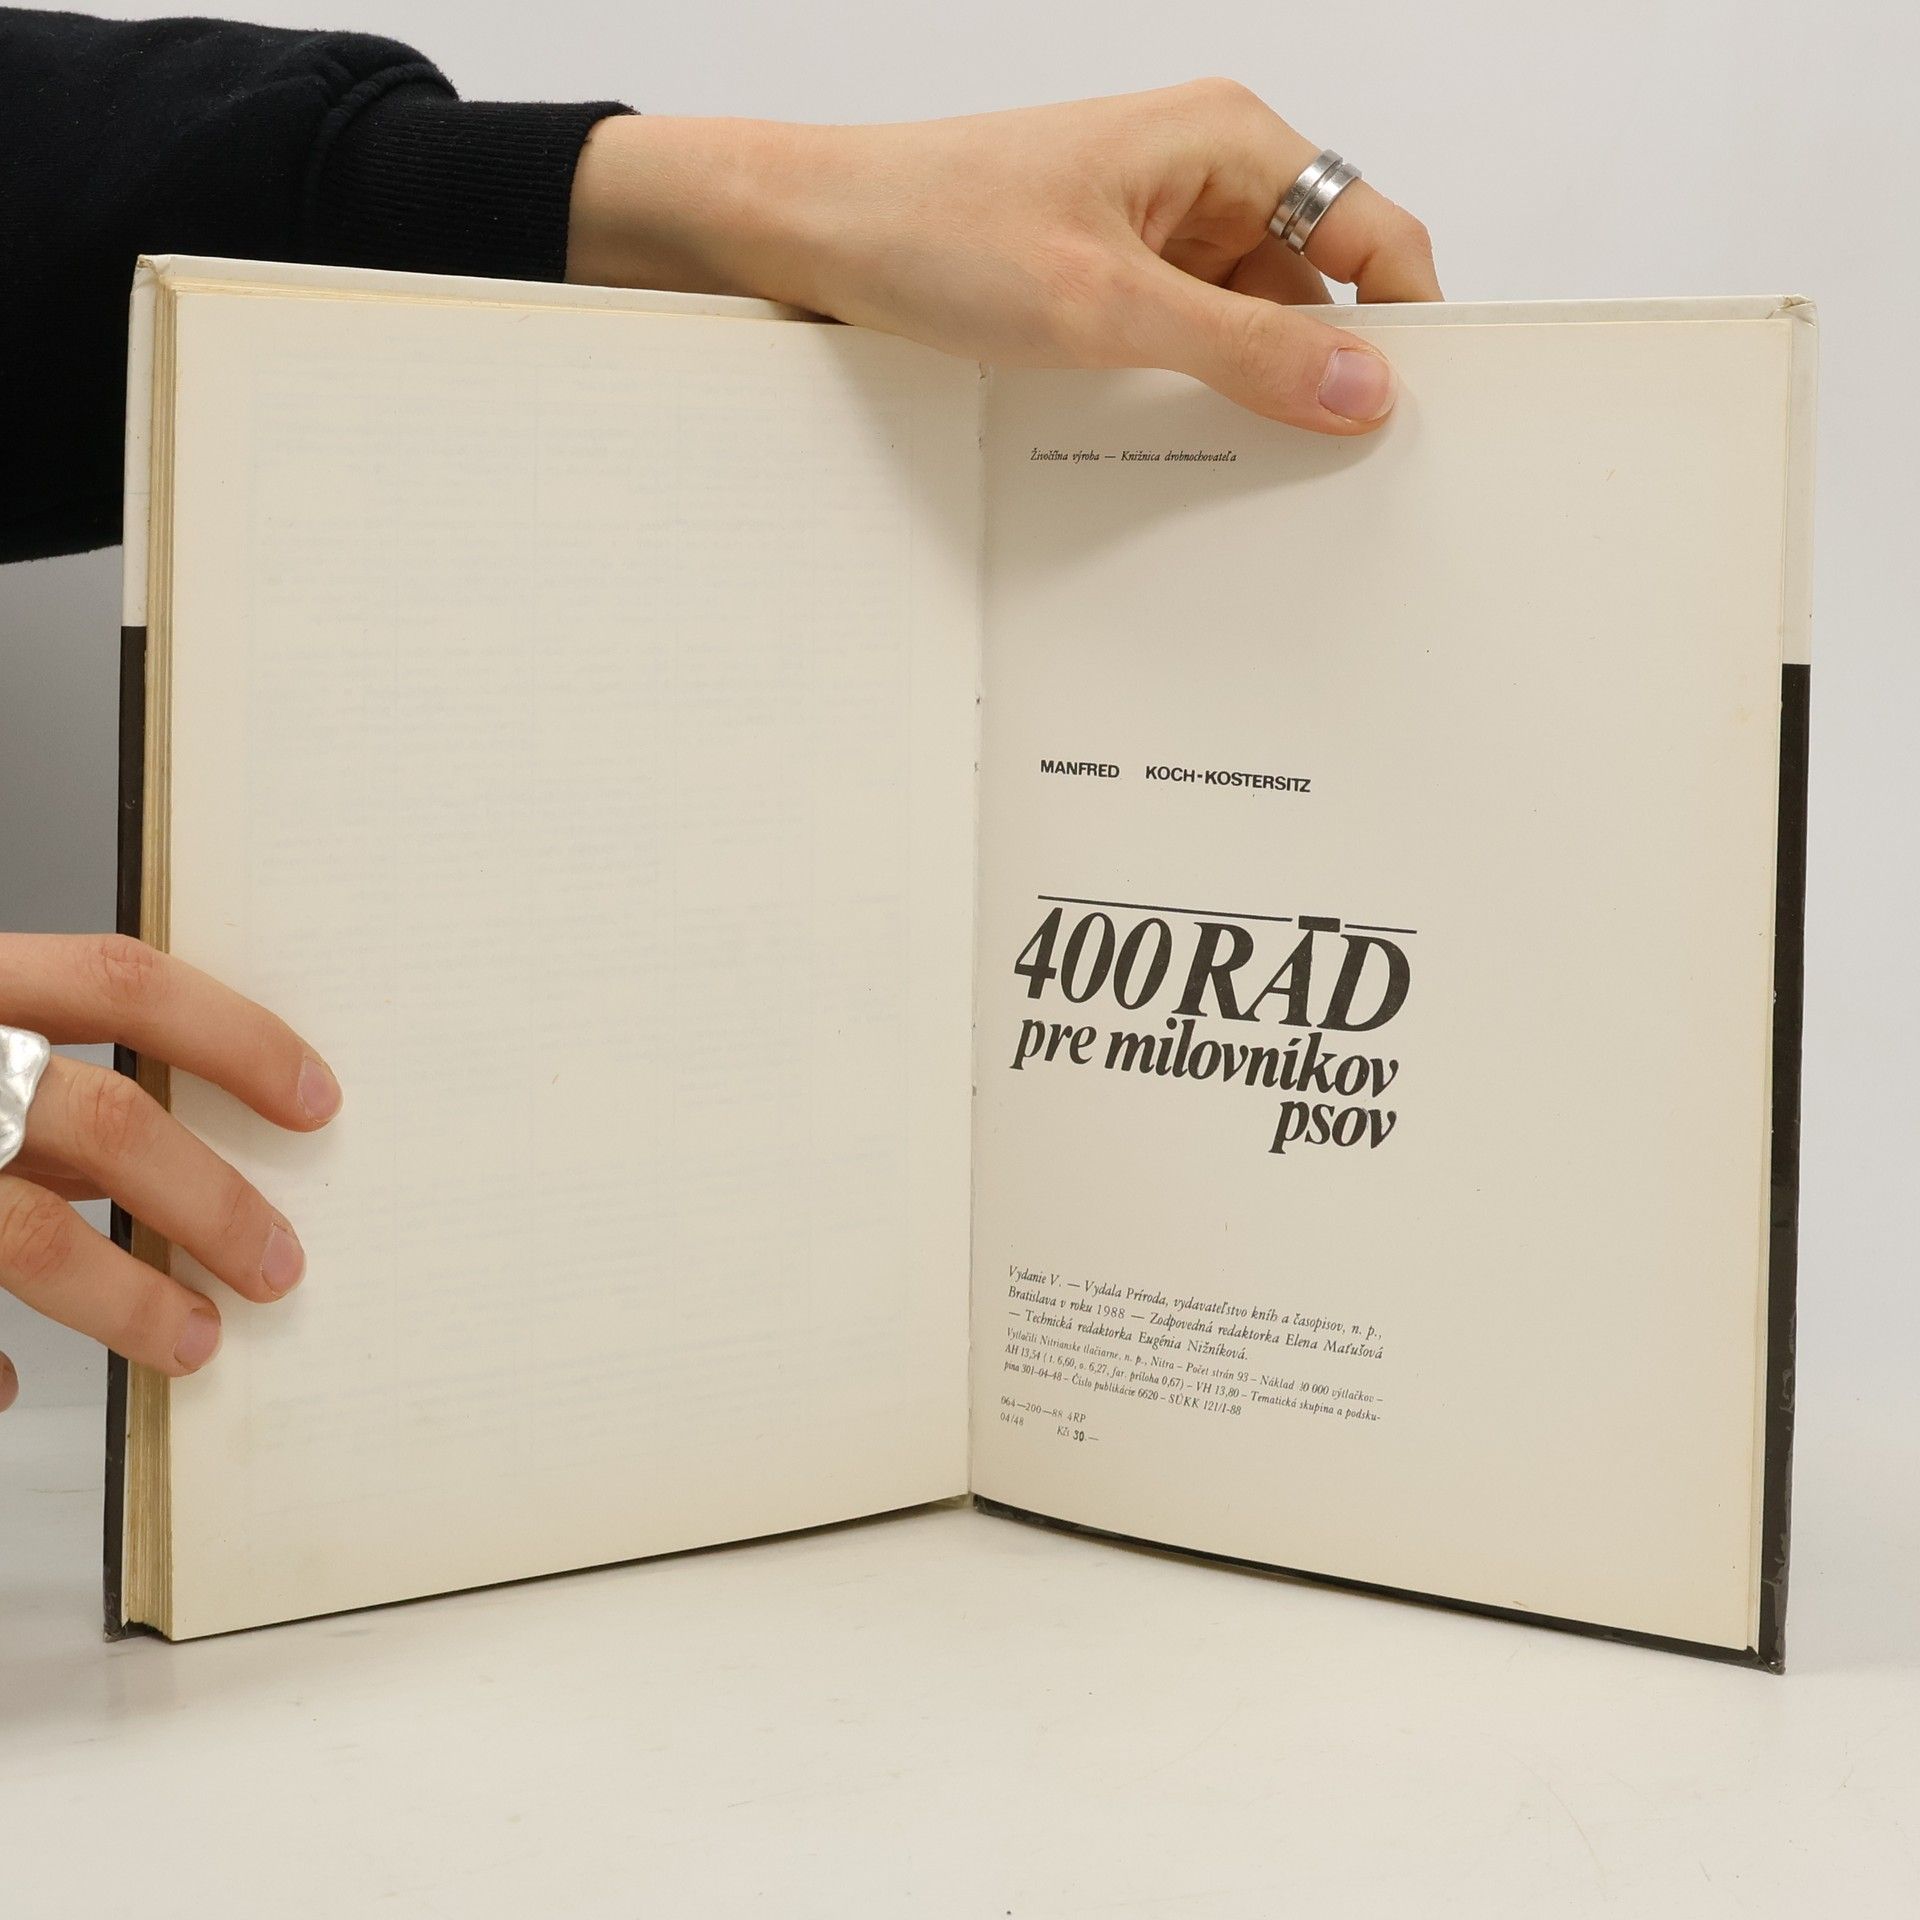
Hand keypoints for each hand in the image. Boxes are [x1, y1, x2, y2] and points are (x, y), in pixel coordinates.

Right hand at [0, 935, 340, 1411]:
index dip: (232, 1035)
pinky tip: (2, 1386)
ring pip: (26, 1235)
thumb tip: (172, 1154)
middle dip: (208, 1201)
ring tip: (197, 1341)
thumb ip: (41, 1077)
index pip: (119, 981)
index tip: (316, 1099)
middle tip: (281, 1262)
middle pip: (99, 1120)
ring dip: (128, 1299)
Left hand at [567, 80, 1440, 433]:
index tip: (1416, 419)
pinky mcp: (1106, 276)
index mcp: (1227, 142)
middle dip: (1322, 372)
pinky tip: (1174, 444)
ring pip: (1248, 323)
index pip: (1374, 234)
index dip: (1405, 326)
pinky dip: (1188, 392)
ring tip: (1241, 467)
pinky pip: (1183, 339)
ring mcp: (1152, 229)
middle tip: (1329, 472)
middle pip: (1316, 286)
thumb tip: (1364, 388)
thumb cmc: (932, 227)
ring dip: (1247, 391)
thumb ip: (1244, 351)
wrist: (807, 234)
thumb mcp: (1105, 306)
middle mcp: (1201, 176)